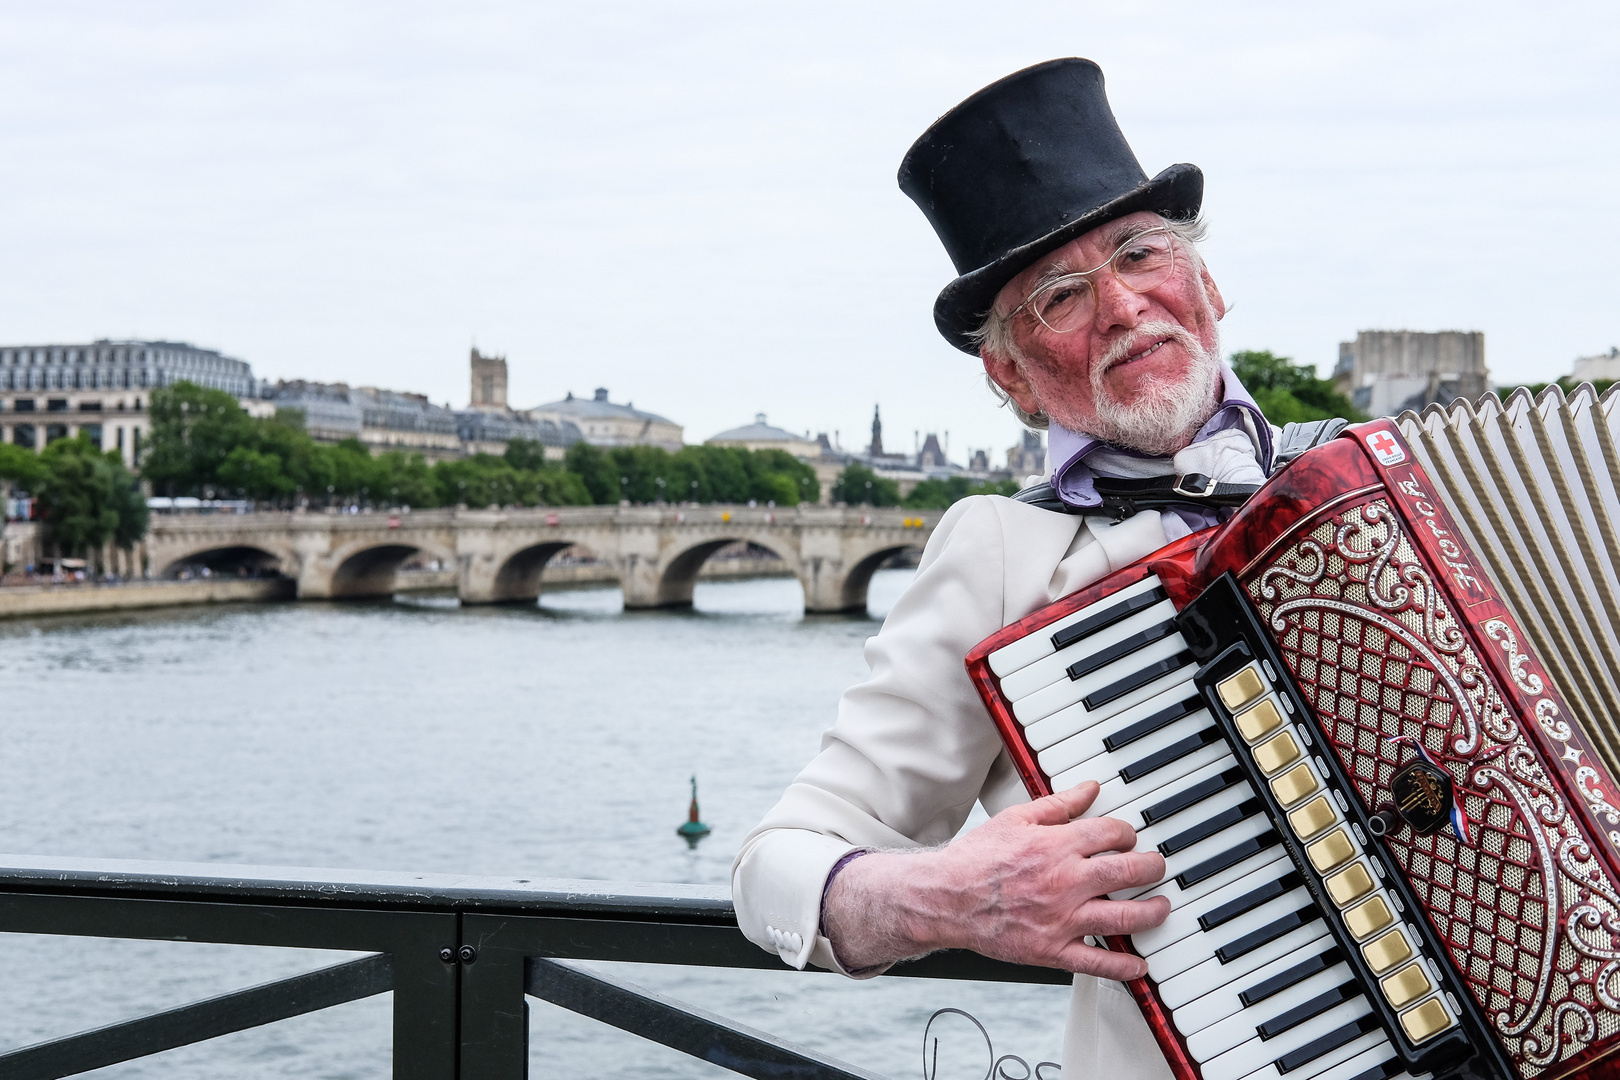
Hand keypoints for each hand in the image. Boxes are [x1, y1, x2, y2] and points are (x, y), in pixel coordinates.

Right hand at [822, 781, 1167, 978]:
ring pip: (1124, 917)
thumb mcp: (1015, 819)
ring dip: (1151, 911)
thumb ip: (1058, 804)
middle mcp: (1065, 882)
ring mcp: (1062, 919)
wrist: (946, 898)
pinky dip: (1124, 967)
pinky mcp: (1052, 951)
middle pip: (1127, 871)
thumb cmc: (975, 860)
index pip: (1110, 834)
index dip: (1127, 833)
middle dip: (1151, 867)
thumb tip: (1089, 789)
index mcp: (1056, 846)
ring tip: (1160, 907)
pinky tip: (1139, 964)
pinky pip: (1098, 963)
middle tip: (1156, 867)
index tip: (1127, 838)